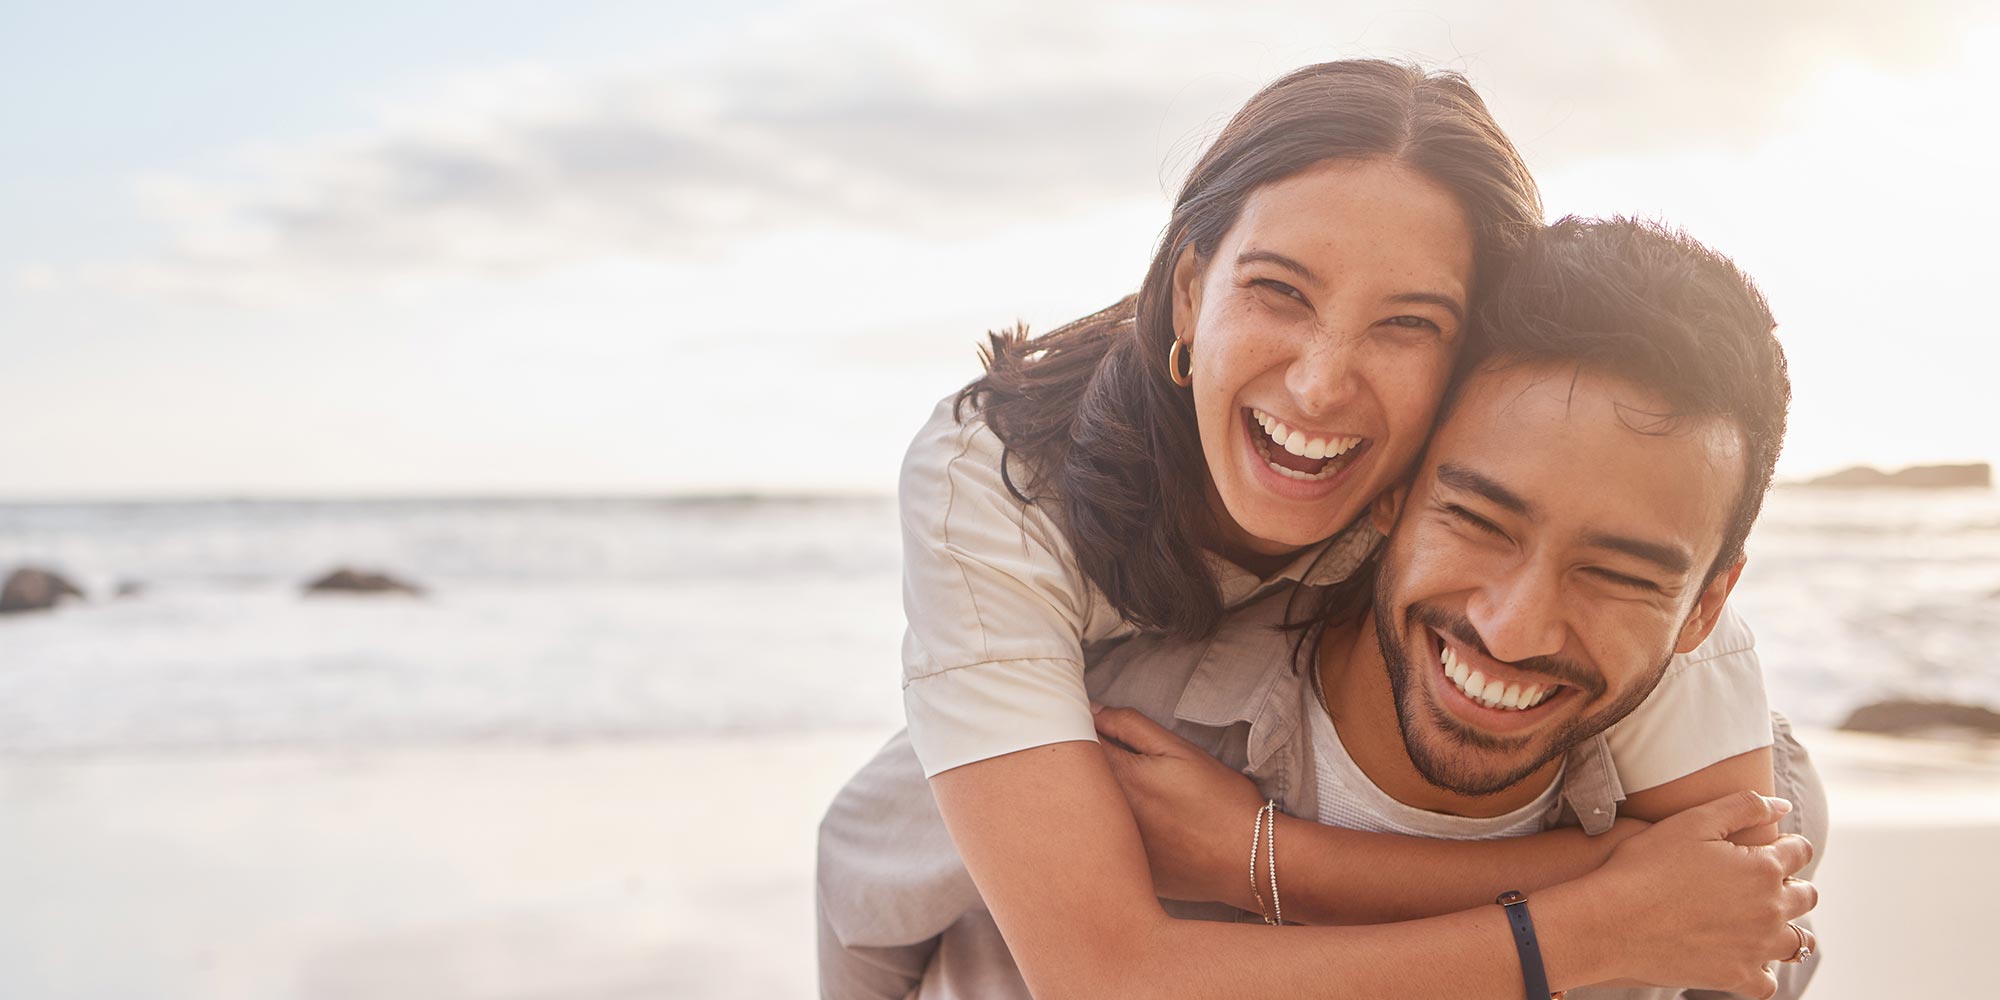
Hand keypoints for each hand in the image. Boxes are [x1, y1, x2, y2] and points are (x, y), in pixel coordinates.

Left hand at [1093, 704, 1263, 903]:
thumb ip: (1131, 726)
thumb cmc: (1220, 801)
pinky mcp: (1122, 870)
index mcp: (1118, 778)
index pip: (1074, 743)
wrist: (1250, 862)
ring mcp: (1112, 848)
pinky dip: (1104, 830)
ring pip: (1082, 812)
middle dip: (1075, 763)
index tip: (1082, 723)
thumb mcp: (1179, 751)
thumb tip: (1092, 710)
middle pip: (1070, 779)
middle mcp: (1106, 815)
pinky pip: (1100, 843)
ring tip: (1122, 793)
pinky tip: (1134, 827)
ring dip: (1087, 797)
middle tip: (1104, 758)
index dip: (1074, 728)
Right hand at [1580, 790, 1818, 997]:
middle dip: (1792, 885)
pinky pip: (1768, 983)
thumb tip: (1782, 806)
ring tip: (1762, 922)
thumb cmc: (1645, 866)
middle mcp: (1770, 910)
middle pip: (1806, 897)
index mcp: (1764, 867)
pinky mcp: (1736, 977)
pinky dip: (1762, 971)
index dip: (1788, 844)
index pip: (1799, 851)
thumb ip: (1743, 807)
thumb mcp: (1692, 821)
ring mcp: (1757, 948)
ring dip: (1787, 929)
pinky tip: (1744, 958)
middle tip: (1763, 882)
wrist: (1611, 921)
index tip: (1773, 846)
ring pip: (1797, 943)